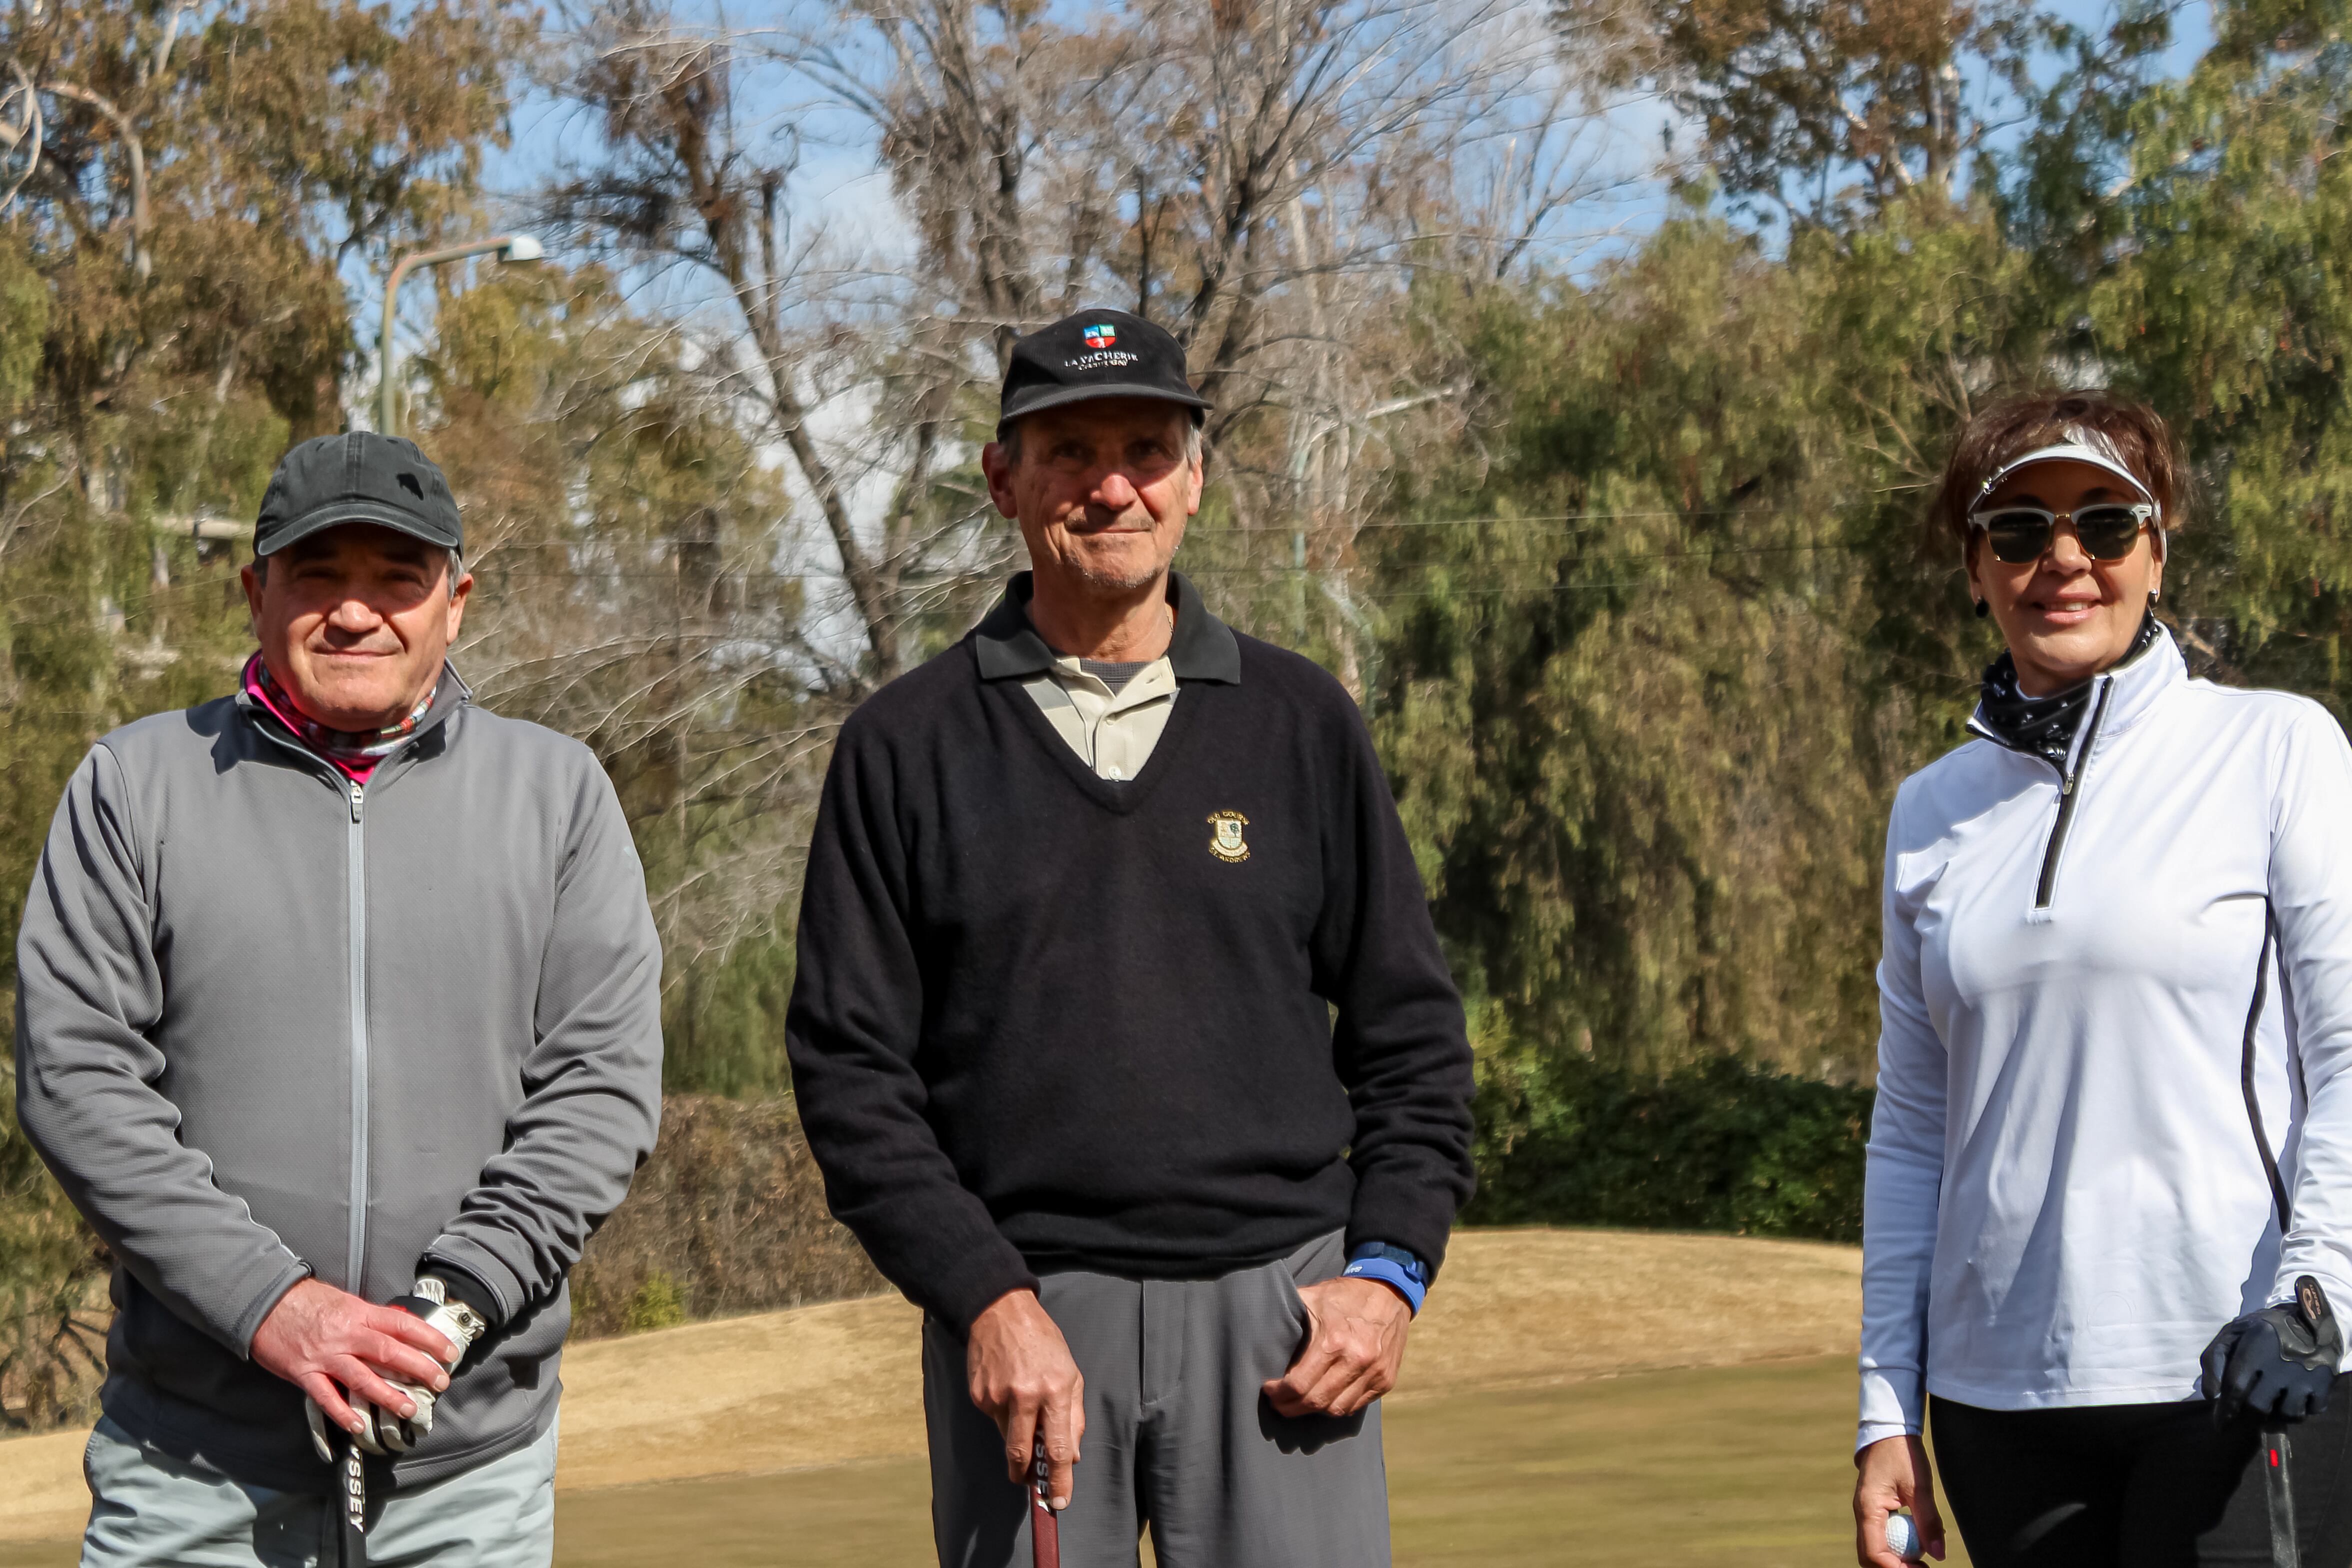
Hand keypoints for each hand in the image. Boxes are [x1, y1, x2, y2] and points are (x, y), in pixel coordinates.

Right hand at [251, 1278, 457, 1439]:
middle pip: (390, 1352)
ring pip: (362, 1377)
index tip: (449, 1351)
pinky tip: (358, 1424)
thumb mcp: (344, 1301)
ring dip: (388, 1395)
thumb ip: (368, 1317)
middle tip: (441, 1382)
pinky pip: (326, 1397)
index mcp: (360, 1313)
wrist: (265, 1302)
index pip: (403, 1325)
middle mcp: (346, 1334)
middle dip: (419, 1368)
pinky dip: (342, 1413)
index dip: (430, 1338)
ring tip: (409, 1408)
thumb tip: (396, 1329)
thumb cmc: (307, 1300)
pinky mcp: (304, 1372)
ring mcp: (325, 1355)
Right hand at [966, 1289, 1084, 1509]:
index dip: (1059, 1481)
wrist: (1000, 1312)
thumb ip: (1074, 1417)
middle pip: (1023, 1453)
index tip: (1059, 1502)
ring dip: (1018, 1436)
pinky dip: (1004, 1415)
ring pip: (1008, 1437)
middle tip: (1030, 1485)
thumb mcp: (1071, 1374)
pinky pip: (995, 1420)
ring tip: (1023, 1406)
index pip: (1057, 1449)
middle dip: (1026, 1476)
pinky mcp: (979, 1396)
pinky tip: (1007, 1390)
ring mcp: (997, 1397)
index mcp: (1054, 1390)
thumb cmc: (1043, 1343)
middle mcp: (1024, 1396)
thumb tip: (1071, 1457)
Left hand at [1262, 1274, 1410, 1417]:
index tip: (1269, 1390)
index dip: (1279, 1394)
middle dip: (1292, 1408)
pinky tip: (1324, 1397)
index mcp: (1334, 1341)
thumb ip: (1287, 1315)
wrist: (1389, 1292)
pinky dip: (1337, 1406)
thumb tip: (1258, 1330)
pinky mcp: (1386, 1381)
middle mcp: (1357, 1361)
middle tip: (1279, 1403)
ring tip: (1299, 1402)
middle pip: (1317, 1403)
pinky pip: (1356, 1406)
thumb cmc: (1345, 1295)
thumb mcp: (1312, 1297)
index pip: (1300, 1385)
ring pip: (1337, 1410)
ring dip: (1314, 1410)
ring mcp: (1375, 1373)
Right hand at [1854, 1434, 1945, 1566]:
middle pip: (1869, 1556)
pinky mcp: (1874, 1511)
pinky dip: (1896, 1547)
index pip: (1874, 1553)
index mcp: (1869, 1508)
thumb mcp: (1919, 1486)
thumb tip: (1938, 1555)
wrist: (1889, 1431)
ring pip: (1874, 1549)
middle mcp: (1862, 1514)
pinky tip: (1915, 1545)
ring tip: (1921, 1561)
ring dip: (1896, 1560)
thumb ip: (1928, 1521)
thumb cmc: (1902, 1453)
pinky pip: (1880, 1538)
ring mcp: (1866, 1513)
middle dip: (1894, 1567)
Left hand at [2203, 1276, 2342, 1425]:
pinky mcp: (2324, 1382)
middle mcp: (2280, 1364)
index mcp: (2254, 1348)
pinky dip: (2303, 1409)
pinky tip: (2294, 1396)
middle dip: (2249, 1414)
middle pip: (2259, 1406)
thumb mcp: (2231, 1334)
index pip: (2235, 1388)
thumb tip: (2212, 1397)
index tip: (2220, 1425)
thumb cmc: (2261, 1329)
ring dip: (2278, 1414)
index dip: (2225, 1411)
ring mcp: (2305, 1375)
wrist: (2305, 1318)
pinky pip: (2312, 1411)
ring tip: (2273, 1401)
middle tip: (2248, 1412)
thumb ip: (2213, 1361)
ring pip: (2288, 1414)